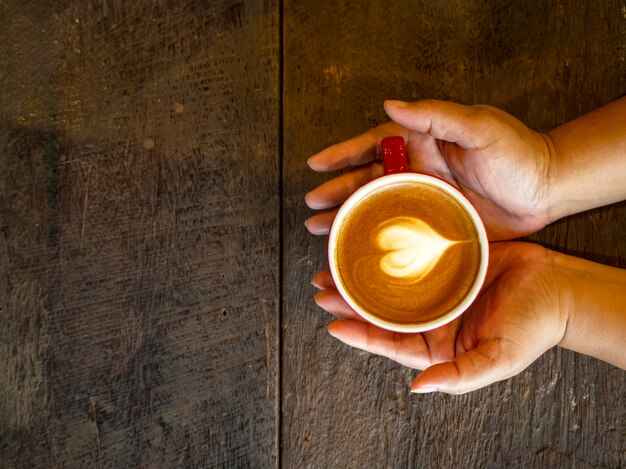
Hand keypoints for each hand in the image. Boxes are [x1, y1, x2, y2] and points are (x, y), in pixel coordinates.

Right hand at [305, 99, 553, 239]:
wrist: (547, 190)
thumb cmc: (517, 152)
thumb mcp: (478, 126)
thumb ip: (435, 115)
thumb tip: (389, 104)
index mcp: (421, 144)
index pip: (372, 146)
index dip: (342, 154)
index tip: (316, 165)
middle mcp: (416, 172)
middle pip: (366, 182)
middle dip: (336, 192)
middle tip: (312, 207)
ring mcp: (424, 201)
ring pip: (377, 210)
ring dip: (348, 217)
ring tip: (322, 229)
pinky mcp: (436, 225)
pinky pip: (400, 234)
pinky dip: (377, 242)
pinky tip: (360, 251)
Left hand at [313, 242, 568, 393]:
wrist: (559, 288)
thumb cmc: (532, 328)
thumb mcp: (497, 359)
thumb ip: (458, 377)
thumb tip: (417, 388)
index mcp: (437, 343)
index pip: (390, 342)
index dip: (360, 335)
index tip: (332, 324)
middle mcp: (431, 316)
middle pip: (381, 310)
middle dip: (350, 300)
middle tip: (322, 286)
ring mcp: (436, 287)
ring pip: (389, 282)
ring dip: (362, 276)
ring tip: (333, 265)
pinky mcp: (444, 261)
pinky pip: (411, 256)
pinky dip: (390, 251)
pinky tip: (371, 242)